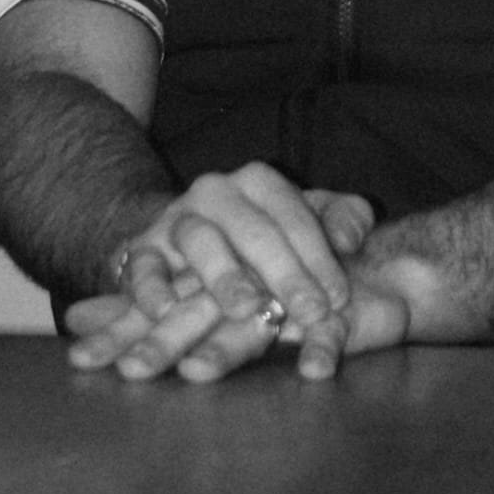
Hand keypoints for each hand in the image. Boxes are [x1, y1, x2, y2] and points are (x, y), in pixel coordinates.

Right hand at [66, 166, 373, 380]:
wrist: (186, 236)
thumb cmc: (262, 237)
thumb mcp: (307, 218)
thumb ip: (343, 217)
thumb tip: (350, 238)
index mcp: (260, 181)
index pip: (296, 215)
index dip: (319, 258)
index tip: (337, 300)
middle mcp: (217, 191)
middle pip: (255, 230)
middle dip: (285, 274)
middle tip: (309, 312)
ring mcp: (177, 218)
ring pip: (200, 241)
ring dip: (224, 276)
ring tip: (246, 308)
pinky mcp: (142, 249)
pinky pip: (143, 264)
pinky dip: (151, 287)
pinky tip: (165, 311)